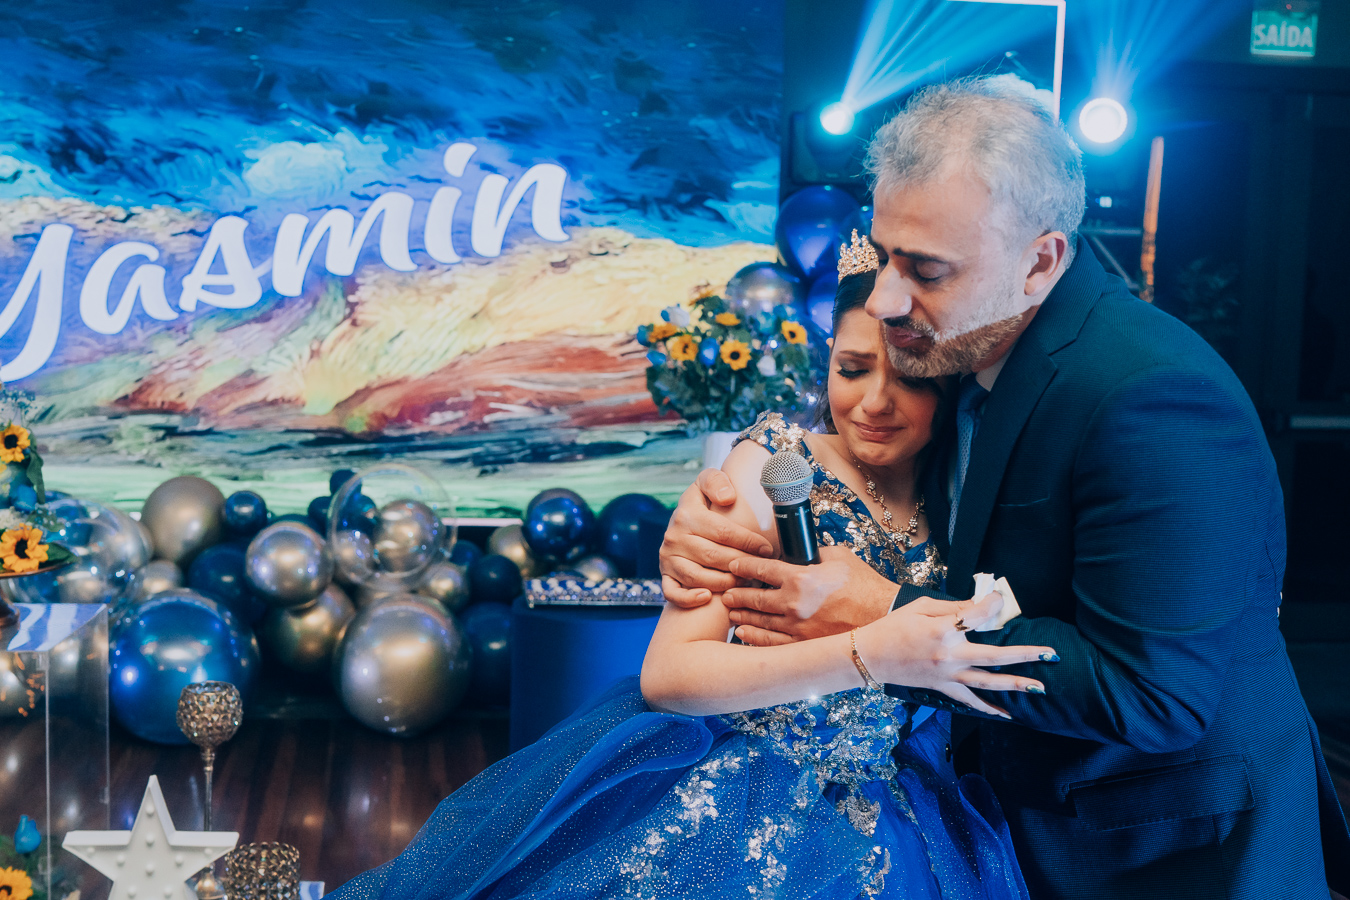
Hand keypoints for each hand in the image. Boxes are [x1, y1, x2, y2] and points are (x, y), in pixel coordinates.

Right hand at [659, 469, 773, 607]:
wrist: (683, 522)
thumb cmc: (703, 504)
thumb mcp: (707, 482)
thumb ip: (716, 482)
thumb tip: (727, 498)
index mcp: (686, 514)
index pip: (723, 531)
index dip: (748, 541)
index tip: (766, 548)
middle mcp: (673, 536)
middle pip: (714, 556)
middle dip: (741, 564)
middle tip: (760, 569)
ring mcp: (667, 558)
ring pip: (697, 577)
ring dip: (724, 582)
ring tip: (743, 581)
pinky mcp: (665, 575)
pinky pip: (673, 592)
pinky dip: (689, 598)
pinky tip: (707, 597)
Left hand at [724, 545, 897, 643]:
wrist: (884, 617)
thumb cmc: (865, 586)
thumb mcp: (839, 557)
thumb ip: (814, 553)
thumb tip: (801, 550)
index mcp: (801, 579)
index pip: (761, 570)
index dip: (743, 566)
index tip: (734, 565)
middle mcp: (794, 605)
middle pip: (754, 598)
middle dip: (736, 594)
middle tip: (727, 591)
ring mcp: (797, 628)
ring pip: (759, 622)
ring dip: (741, 616)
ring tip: (731, 612)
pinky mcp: (804, 646)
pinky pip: (771, 644)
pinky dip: (754, 639)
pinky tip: (744, 635)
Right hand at [857, 593, 1057, 718]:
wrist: (869, 656)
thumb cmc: (893, 627)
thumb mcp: (921, 607)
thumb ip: (953, 607)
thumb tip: (981, 606)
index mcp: (943, 629)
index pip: (978, 615)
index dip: (993, 604)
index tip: (1001, 597)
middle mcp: (949, 655)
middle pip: (995, 655)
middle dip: (1025, 654)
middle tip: (1050, 654)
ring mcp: (947, 675)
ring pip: (987, 682)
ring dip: (1015, 685)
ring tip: (1038, 688)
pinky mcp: (942, 687)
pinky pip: (969, 700)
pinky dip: (988, 708)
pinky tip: (1006, 715)